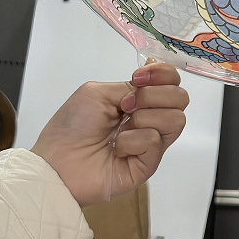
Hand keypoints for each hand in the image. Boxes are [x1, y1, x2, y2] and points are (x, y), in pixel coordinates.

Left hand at [31, 63, 188, 206]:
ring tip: (121, 128)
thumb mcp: (98, 92)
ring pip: (175, 119)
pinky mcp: (149, 164)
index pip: (172, 80)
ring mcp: (151, 143)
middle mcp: (150, 118)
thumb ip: (129, 85)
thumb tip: (149, 84)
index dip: (163, 73)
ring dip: (144, 117)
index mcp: (139, 99)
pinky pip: (155, 142)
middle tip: (126, 105)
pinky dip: (133, 140)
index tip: (139, 77)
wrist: (57, 162)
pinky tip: (117, 149)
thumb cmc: (72, 126)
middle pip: (181, 97)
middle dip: (153, 95)